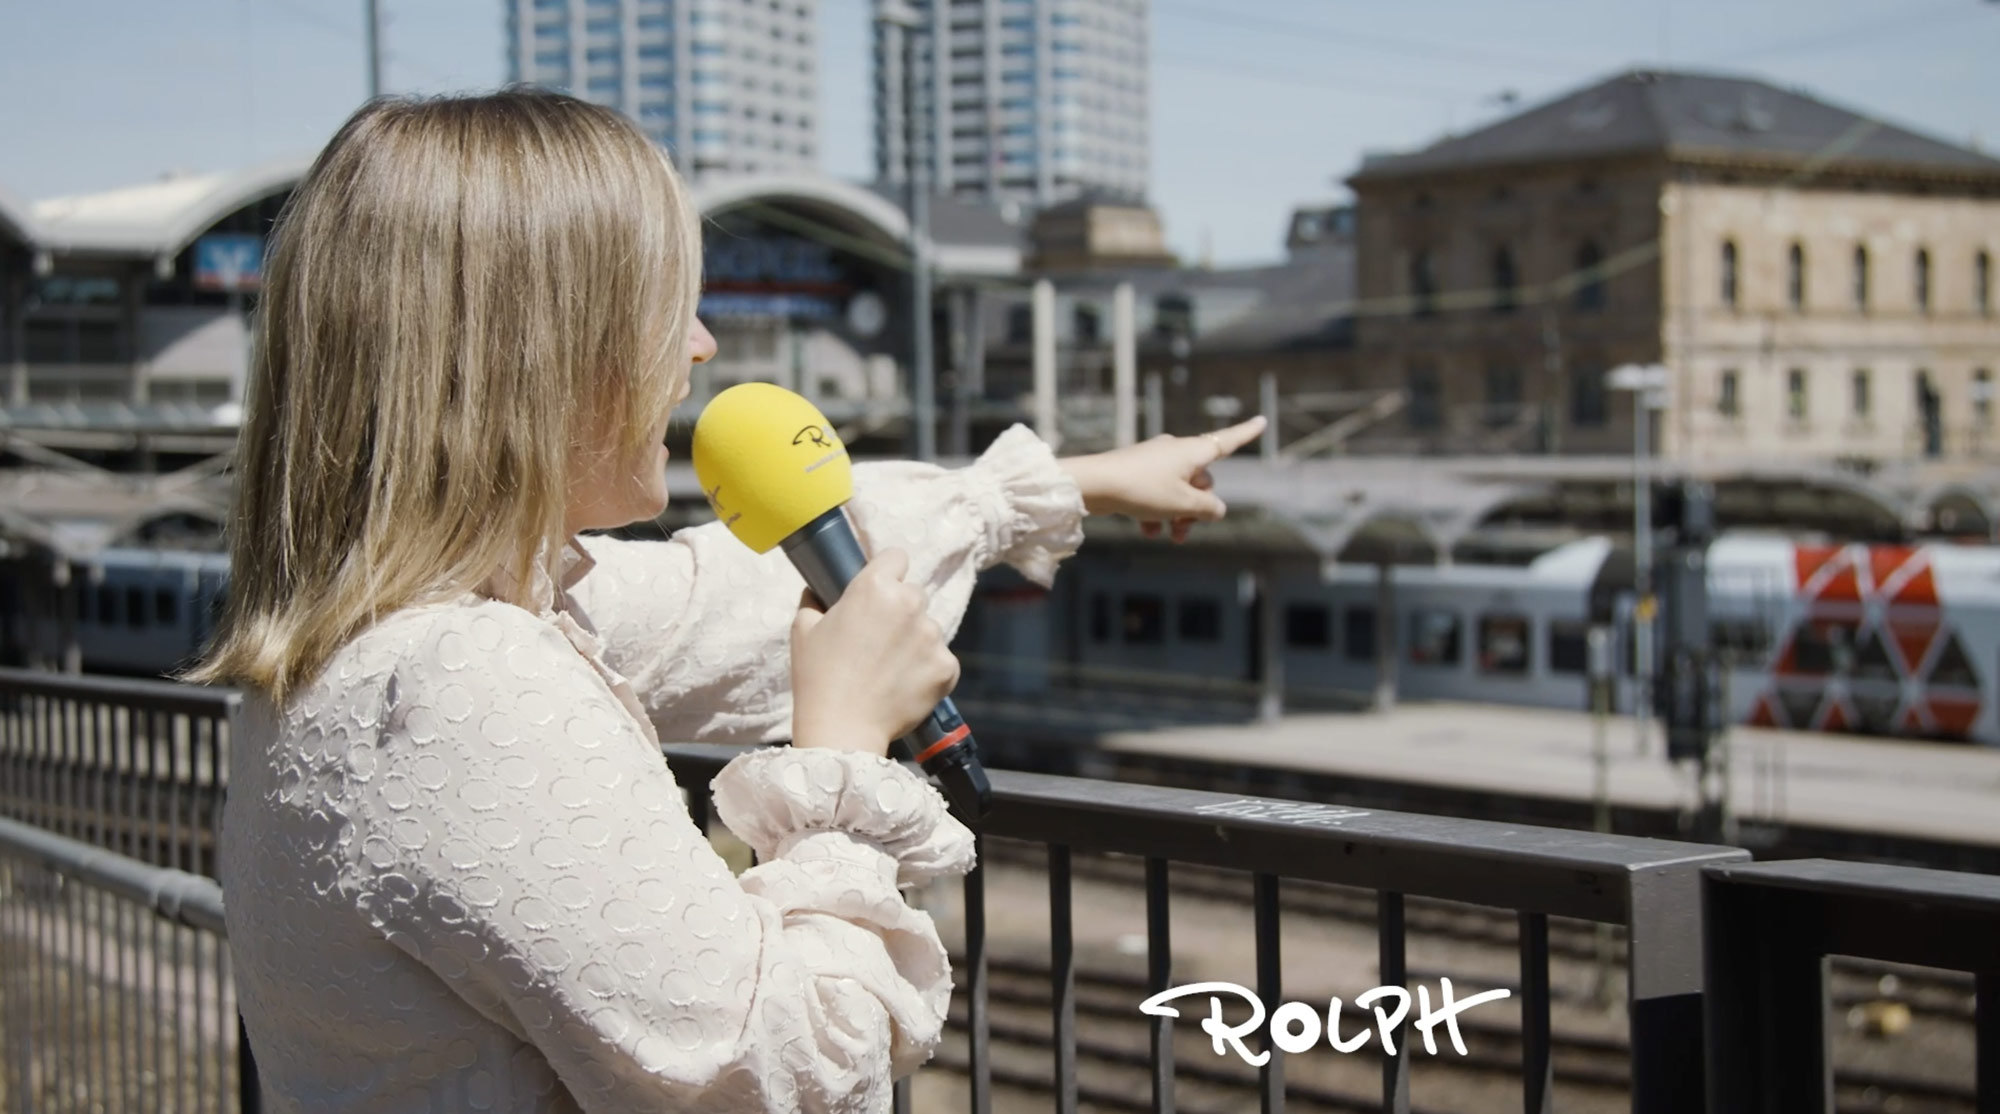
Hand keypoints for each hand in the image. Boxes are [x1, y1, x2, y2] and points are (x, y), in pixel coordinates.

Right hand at [789, 548, 959, 754]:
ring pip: (928, 628)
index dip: (887, 572)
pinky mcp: (947, 666)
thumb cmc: (818, 678)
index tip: (880, 589)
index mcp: (874, 587)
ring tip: (888, 670)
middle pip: (914, 594)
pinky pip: (941, 660)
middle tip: (878, 640)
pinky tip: (903, 685)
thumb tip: (818, 591)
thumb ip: (815, 600)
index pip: (896, 557)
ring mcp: (932, 636)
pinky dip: (927, 670)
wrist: (842, 729)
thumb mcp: (803, 629)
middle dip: (899, 610)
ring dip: (914, 642)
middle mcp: (909, 604)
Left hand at [1059, 416, 1265, 542]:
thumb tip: (1217, 509)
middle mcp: (1176, 450)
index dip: (1247, 433)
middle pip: (1201, 481)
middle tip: (1183, 532)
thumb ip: (1207, 509)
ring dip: (1177, 515)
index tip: (1262, 421)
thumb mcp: (1182, 505)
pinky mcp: (1137, 471)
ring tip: (1167, 536)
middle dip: (1197, 509)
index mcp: (1193, 451)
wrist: (1094, 484)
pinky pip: (1157, 493)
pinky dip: (1157, 511)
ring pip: (1178, 490)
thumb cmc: (1142, 490)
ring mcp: (1155, 460)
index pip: (1228, 441)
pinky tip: (1146, 530)